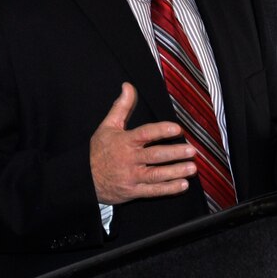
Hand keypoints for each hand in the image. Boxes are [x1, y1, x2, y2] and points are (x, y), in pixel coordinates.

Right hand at [90, 82, 197, 204]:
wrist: (84, 179)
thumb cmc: (98, 151)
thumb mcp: (107, 126)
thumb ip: (121, 106)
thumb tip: (128, 86)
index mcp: (125, 141)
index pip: (146, 134)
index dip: (162, 131)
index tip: (177, 129)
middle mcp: (129, 159)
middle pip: (155, 155)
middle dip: (174, 153)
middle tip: (191, 150)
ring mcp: (132, 177)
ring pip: (156, 175)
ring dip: (176, 171)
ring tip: (192, 168)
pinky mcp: (133, 191)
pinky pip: (153, 191)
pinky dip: (169, 189)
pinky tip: (182, 185)